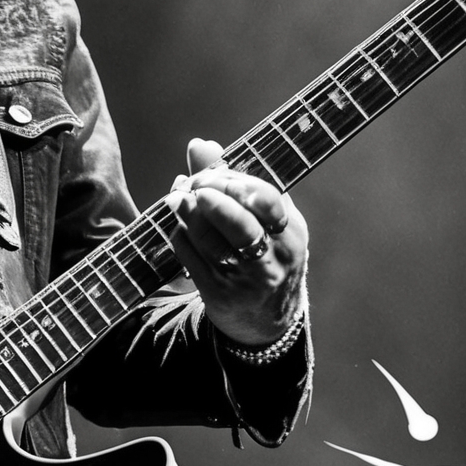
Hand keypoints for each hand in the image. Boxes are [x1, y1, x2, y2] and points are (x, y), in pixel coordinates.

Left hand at [167, 138, 308, 347]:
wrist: (266, 321)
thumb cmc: (264, 254)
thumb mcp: (264, 220)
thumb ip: (231, 179)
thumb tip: (200, 144)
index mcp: (290, 232)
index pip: (267, 200)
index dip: (234, 182)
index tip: (212, 174)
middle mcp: (272, 258)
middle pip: (240, 225)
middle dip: (212, 199)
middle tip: (192, 185)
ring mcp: (245, 279)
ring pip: (211, 242)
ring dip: (188, 215)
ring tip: (176, 198)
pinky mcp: (219, 294)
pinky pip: (192, 259)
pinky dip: (180, 236)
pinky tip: (178, 225)